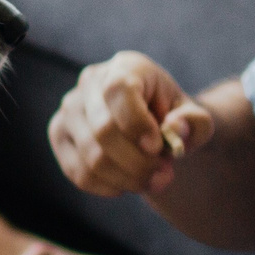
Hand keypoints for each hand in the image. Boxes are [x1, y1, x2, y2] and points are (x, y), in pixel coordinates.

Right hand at [49, 51, 216, 197]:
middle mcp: (90, 82)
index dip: (137, 124)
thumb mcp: (195, 120)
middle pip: (103, 130)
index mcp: (126, 67)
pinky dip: (109, 187)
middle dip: (138, 163)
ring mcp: (69, 109)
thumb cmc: (173, 120)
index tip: (158, 147)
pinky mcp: (59, 135)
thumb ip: (195, 123)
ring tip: (153, 181)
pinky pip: (79, 172)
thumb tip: (174, 130)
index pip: (118, 90)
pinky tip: (128, 184)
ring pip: (91, 157)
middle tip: (164, 174)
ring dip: (127, 179)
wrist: (150, 128)